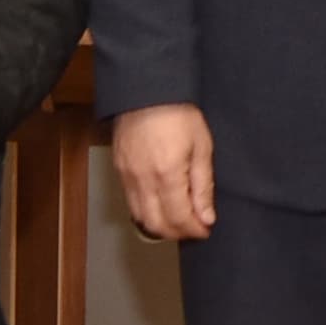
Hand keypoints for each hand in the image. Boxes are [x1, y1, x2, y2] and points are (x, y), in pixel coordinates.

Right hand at [114, 103, 217, 240]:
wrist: (146, 91)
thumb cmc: (177, 113)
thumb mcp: (201, 147)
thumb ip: (202, 186)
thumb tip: (206, 216)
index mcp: (167, 174)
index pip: (179, 218)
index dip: (194, 230)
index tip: (205, 230)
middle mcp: (143, 180)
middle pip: (157, 225)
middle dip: (178, 233)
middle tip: (193, 228)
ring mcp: (127, 176)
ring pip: (141, 217)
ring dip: (161, 226)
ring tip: (178, 219)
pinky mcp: (119, 171)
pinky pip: (131, 202)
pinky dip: (146, 212)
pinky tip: (160, 206)